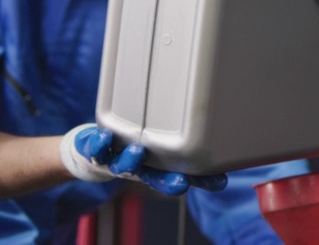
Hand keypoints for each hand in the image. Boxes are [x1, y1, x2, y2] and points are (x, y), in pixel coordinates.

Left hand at [59, 124, 227, 195]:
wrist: (94, 154)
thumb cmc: (138, 153)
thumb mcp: (163, 161)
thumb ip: (192, 168)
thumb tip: (224, 174)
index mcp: (155, 170)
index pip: (173, 180)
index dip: (186, 183)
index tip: (207, 184)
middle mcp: (138, 169)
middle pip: (152, 178)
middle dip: (166, 183)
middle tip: (181, 183)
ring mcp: (117, 159)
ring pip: (124, 165)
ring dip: (131, 161)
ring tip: (139, 151)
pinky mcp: (96, 149)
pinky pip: (96, 149)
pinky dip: (100, 144)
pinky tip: (105, 135)